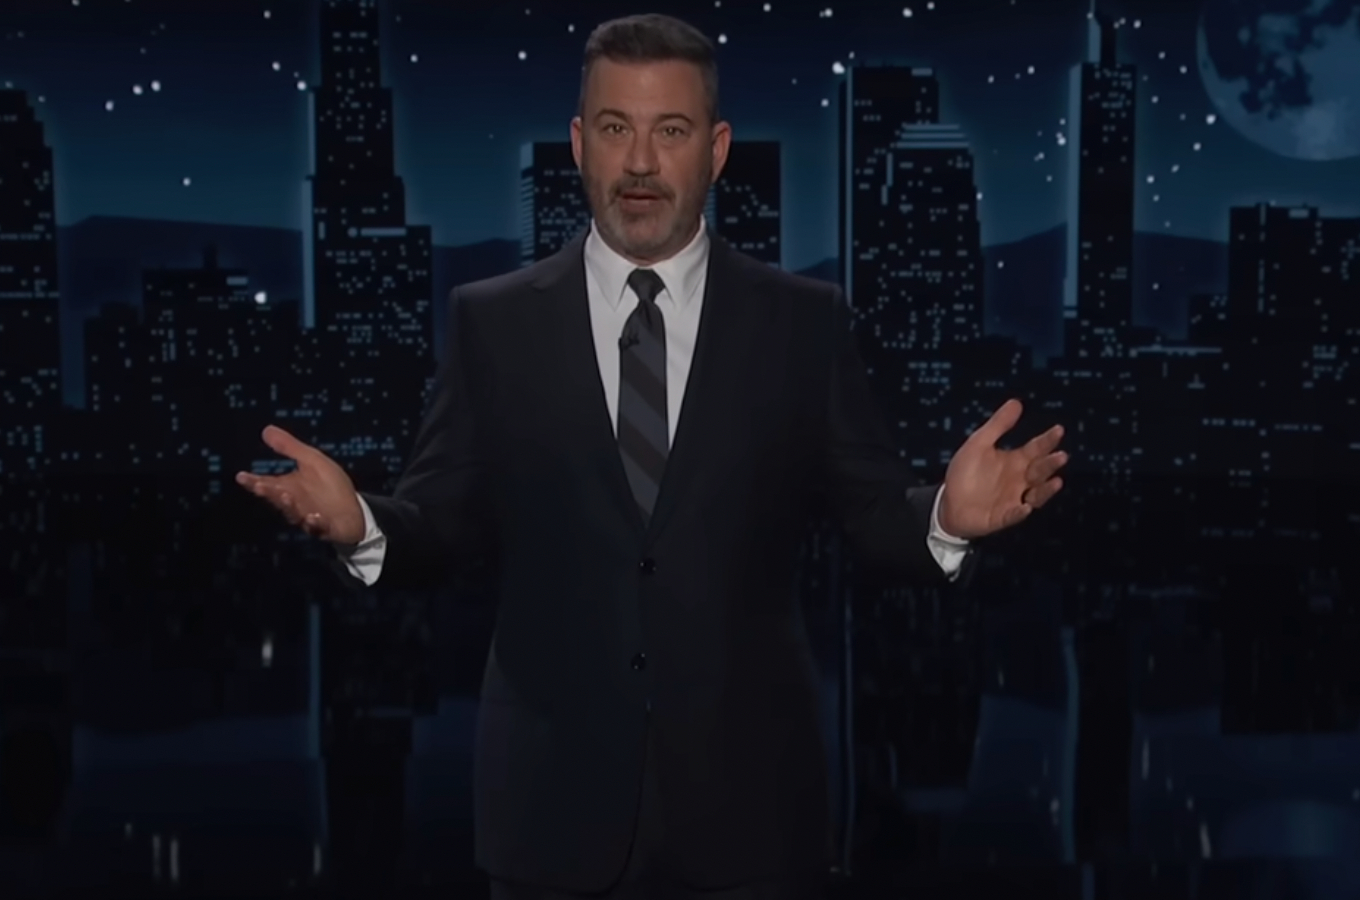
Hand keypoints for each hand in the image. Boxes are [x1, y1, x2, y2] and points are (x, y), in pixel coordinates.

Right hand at [234, 425, 365, 544]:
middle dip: (269, 492)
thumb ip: (289, 447)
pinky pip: (318, 527)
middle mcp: (294, 503)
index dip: (253, 481)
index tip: (241, 476)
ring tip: (286, 496)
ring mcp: (307, 516)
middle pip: (277, 498)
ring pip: (294, 513)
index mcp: (288, 487)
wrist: (352, 510)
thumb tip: (266, 429)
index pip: (267, 483)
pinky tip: (314, 517)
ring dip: (289, 506)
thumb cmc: (329, 485)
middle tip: (260, 485)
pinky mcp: (324, 527)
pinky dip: (314, 523)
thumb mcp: (312, 461)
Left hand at [938, 399, 1066, 538]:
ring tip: (1056, 481)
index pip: (1036, 449)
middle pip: (1040, 471)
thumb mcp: (979, 444)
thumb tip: (1016, 402)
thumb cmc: (966, 472)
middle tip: (1061, 456)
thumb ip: (998, 425)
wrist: (948, 502)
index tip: (1058, 430)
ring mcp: (1014, 499)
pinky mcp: (1003, 517)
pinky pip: (1014, 515)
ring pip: (1036, 495)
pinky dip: (1020, 512)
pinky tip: (1024, 507)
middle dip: (1050, 464)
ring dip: (1046, 489)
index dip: (1047, 440)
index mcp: (1015, 461)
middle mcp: (1020, 480)